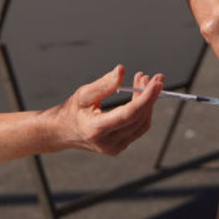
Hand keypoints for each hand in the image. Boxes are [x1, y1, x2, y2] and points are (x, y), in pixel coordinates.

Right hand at [48, 65, 162, 155]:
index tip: (156, 83)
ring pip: (142, 124)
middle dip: (149, 96)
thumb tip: (122, 71)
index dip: (146, 98)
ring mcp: (115, 148)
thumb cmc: (71, 111)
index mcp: (96, 130)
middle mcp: (108, 143)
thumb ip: (104, 84)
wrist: (61, 132)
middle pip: (139, 118)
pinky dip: (142, 111)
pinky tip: (139, 95)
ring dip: (147, 103)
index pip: (129, 114)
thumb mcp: (83, 94)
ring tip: (144, 81)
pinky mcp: (119, 147)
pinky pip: (138, 128)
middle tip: (152, 77)